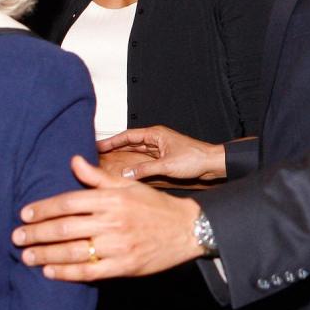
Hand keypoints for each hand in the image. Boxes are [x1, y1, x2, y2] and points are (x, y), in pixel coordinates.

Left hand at [11, 155, 204, 280]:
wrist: (185, 229)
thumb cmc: (154, 205)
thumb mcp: (127, 185)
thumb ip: (97, 175)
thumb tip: (73, 159)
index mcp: (110, 198)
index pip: (68, 202)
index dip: (43, 208)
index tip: (25, 214)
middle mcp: (111, 221)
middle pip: (65, 228)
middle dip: (37, 233)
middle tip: (16, 237)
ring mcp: (117, 245)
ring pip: (73, 251)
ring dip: (46, 255)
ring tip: (27, 256)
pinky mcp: (123, 266)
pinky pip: (89, 272)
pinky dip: (67, 273)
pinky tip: (50, 272)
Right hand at [96, 125, 227, 180]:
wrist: (213, 164)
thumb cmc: (195, 159)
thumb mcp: (167, 165)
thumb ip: (145, 169)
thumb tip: (125, 174)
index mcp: (155, 134)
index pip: (127, 136)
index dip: (111, 141)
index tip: (97, 145)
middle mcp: (155, 140)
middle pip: (129, 143)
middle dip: (113, 148)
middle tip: (97, 154)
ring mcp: (159, 150)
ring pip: (135, 153)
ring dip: (122, 157)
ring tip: (106, 162)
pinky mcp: (163, 160)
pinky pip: (143, 161)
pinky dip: (133, 165)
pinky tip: (125, 171)